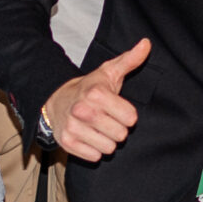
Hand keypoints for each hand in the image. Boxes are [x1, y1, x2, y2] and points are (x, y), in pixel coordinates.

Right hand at [40, 38, 149, 162]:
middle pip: (121, 135)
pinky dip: (94, 149)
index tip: (116, 108)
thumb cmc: (89, 88)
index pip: (131, 119)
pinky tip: (88, 136)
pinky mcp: (67, 142)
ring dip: (106, 140)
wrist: (56, 100)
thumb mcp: (109, 72)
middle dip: (117, 128)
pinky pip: (94, 157)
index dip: (127, 115)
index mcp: (96, 93)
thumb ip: (130, 60)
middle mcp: (83, 110)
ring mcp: (73, 127)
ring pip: (108, 148)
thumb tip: (146, 44)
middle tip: (106, 119)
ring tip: (97, 128)